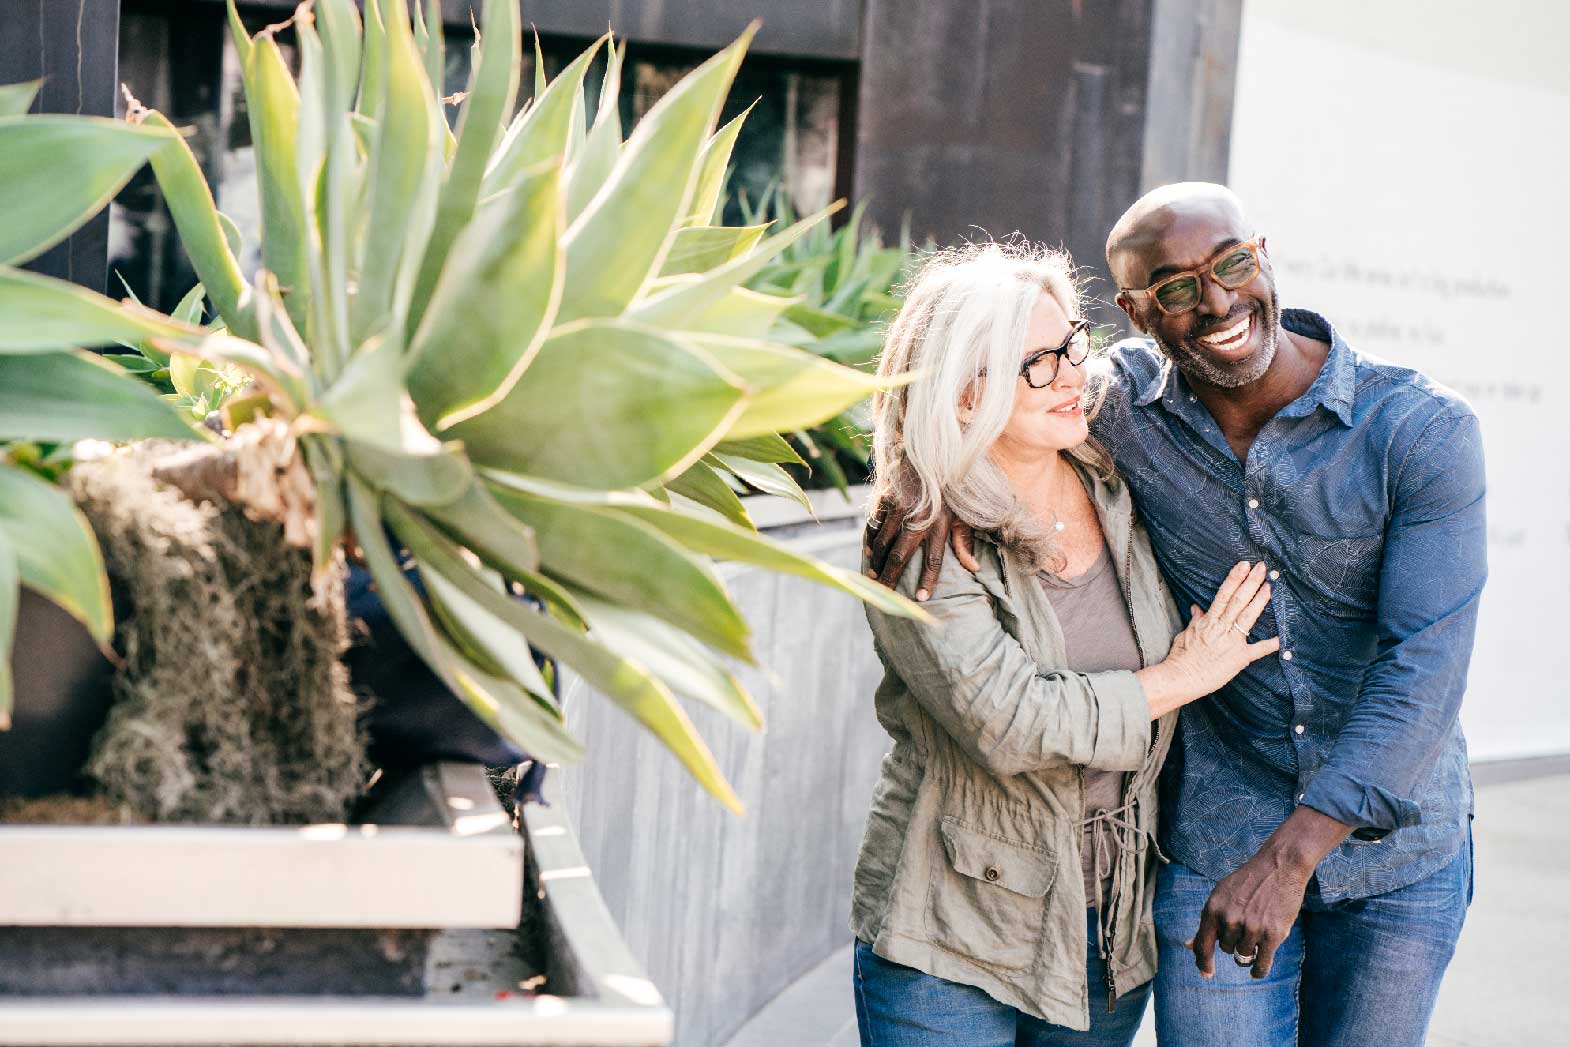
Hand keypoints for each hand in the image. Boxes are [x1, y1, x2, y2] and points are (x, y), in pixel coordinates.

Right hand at [864, 495, 978, 599]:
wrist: (930, 453)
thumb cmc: (949, 489)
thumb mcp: (963, 512)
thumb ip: (965, 540)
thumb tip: (974, 568)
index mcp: (939, 523)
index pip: (934, 559)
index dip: (928, 580)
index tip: (922, 598)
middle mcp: (918, 517)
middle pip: (900, 556)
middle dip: (891, 578)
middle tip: (884, 594)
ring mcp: (899, 508)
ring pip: (883, 543)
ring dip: (877, 563)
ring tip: (874, 577)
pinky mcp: (885, 498)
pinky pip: (874, 525)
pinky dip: (871, 541)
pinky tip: (869, 554)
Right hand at [1140, 561, 1278, 715]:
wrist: (1181, 678)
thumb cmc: (1180, 657)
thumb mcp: (1185, 634)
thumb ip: (1195, 621)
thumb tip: (1196, 608)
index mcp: (1209, 621)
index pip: (1224, 594)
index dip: (1235, 578)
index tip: (1244, 565)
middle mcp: (1222, 628)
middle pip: (1238, 600)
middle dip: (1251, 582)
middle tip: (1262, 567)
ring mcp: (1232, 642)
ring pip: (1248, 616)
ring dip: (1259, 600)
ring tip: (1269, 586)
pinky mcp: (1239, 658)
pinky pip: (1258, 650)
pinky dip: (1270, 644)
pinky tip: (1282, 637)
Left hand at [1185, 847, 1310, 979]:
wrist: (1279, 866)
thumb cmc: (1248, 882)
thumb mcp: (1220, 895)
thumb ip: (1207, 921)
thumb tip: (1189, 946)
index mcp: (1212, 909)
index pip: (1202, 945)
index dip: (1203, 962)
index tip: (1206, 974)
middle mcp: (1229, 920)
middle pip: (1226, 949)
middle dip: (1234, 941)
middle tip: (1246, 922)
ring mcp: (1251, 928)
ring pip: (1243, 956)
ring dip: (1249, 951)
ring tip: (1257, 930)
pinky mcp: (1273, 935)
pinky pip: (1261, 964)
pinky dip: (1258, 971)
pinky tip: (1256, 971)